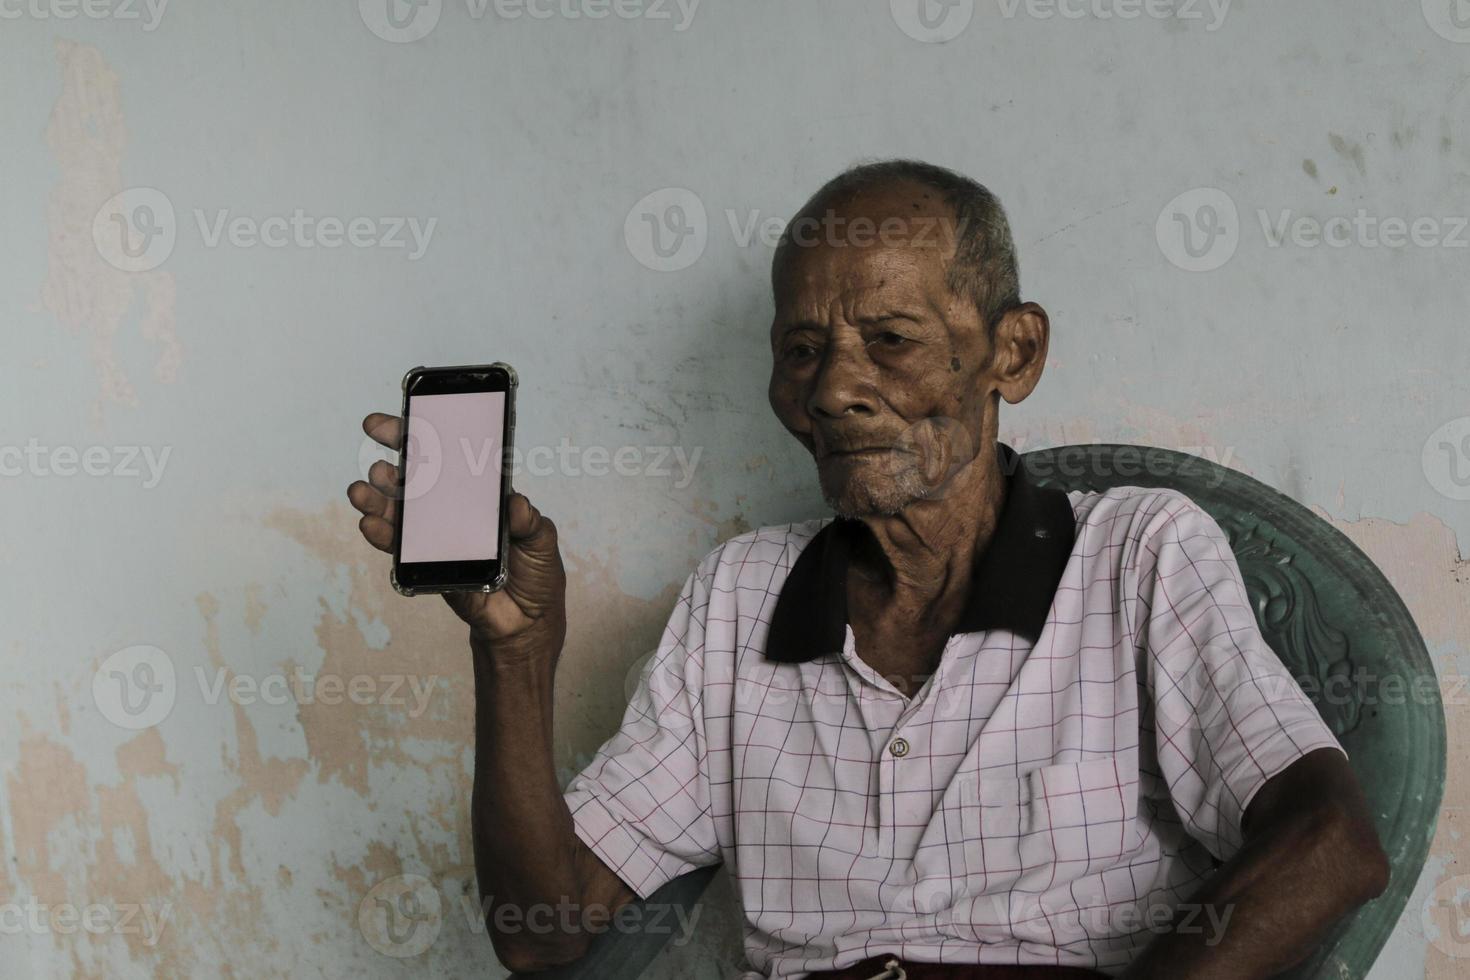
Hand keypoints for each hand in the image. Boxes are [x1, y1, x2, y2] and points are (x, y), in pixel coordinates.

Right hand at [347, 413, 566, 653]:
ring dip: (378, 496)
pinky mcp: (427, 566)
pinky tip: (371, 524)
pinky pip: (399, 549)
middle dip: (393, 453)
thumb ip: (530, 521)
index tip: (406, 415)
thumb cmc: (537, 571)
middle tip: (374, 436)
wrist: (528, 621)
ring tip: (364, 488)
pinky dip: (383, 535)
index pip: (450, 457)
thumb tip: (515, 504)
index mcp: (479, 494)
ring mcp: (435, 537)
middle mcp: (451, 510)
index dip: (428, 435)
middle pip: (415, 478)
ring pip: (399, 511)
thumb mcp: (542, 539)